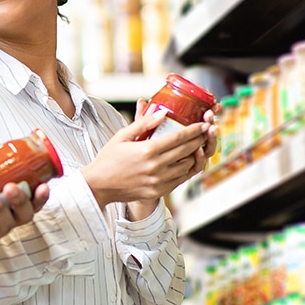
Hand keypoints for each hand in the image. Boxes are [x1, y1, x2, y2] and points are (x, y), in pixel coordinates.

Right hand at [81, 100, 211, 210]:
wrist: (99, 186)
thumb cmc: (108, 159)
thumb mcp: (122, 136)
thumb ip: (143, 123)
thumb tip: (163, 113)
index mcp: (147, 150)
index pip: (179, 138)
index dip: (194, 130)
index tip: (203, 124)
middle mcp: (156, 166)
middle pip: (187, 151)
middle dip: (199, 140)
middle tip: (206, 132)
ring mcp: (158, 181)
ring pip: (186, 166)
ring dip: (194, 155)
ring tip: (196, 147)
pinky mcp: (158, 191)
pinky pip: (179, 180)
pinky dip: (185, 170)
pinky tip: (185, 162)